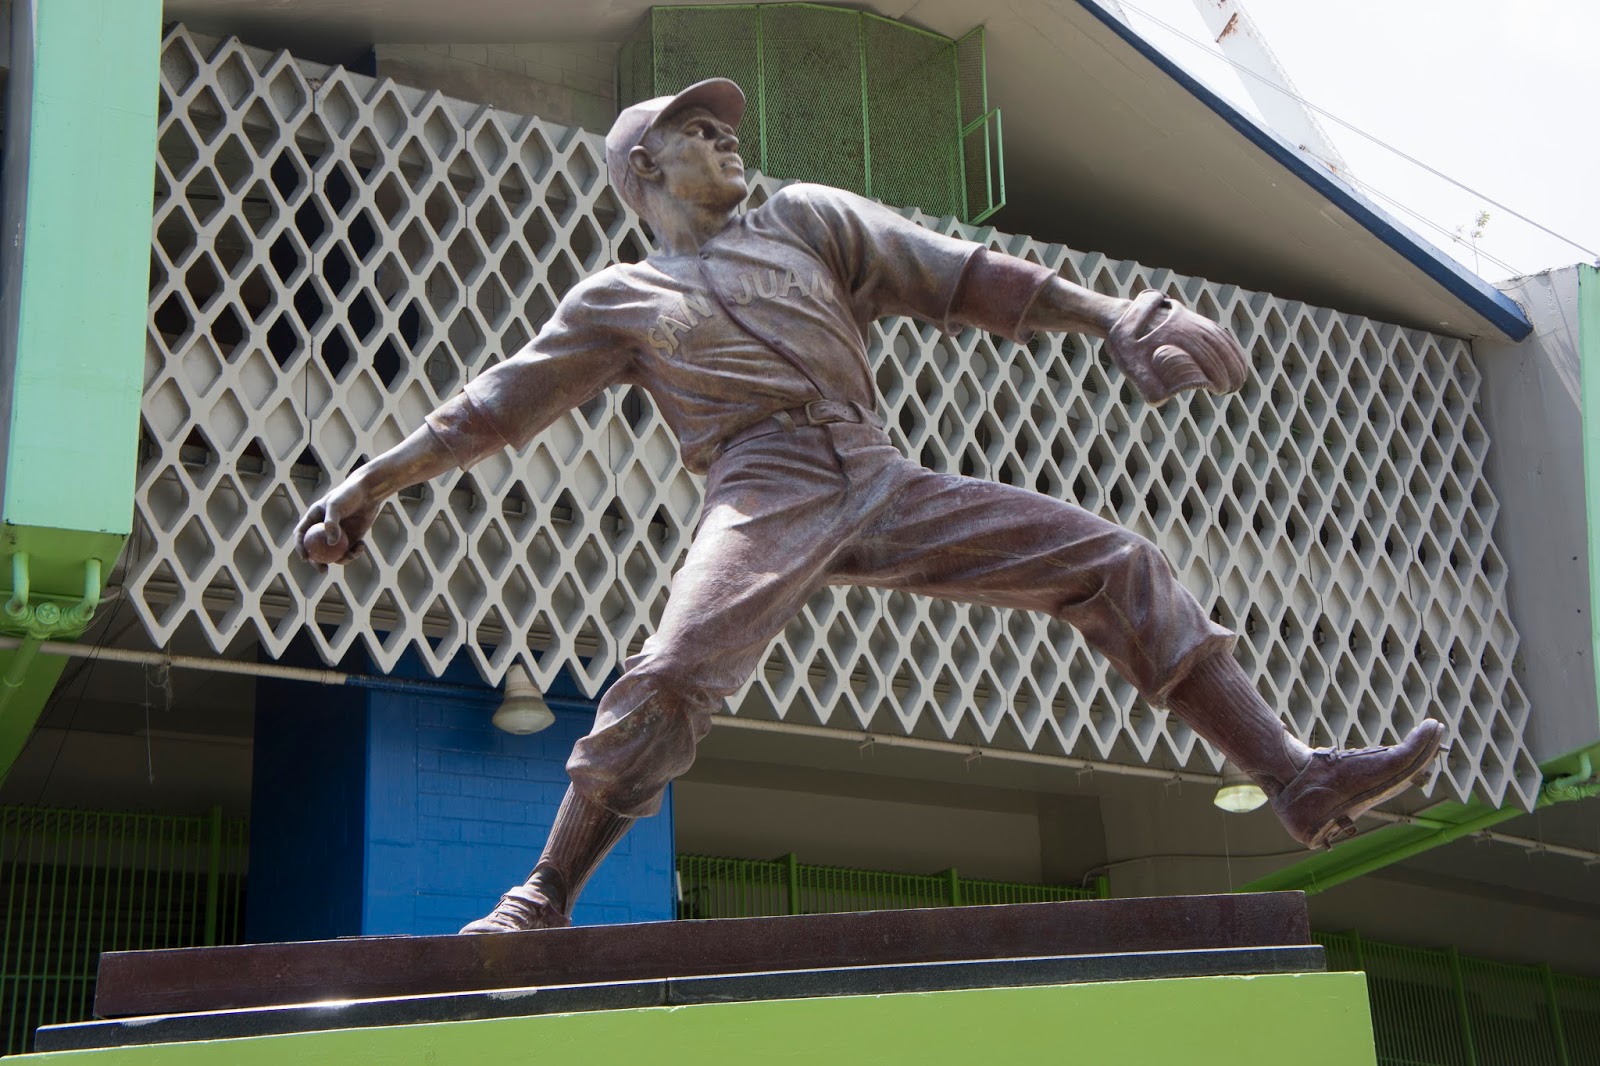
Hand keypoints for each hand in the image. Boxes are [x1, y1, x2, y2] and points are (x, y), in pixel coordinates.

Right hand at [293, 472, 381, 570]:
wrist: (368, 492)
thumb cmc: (348, 495)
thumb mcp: (335, 506)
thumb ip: (331, 524)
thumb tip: (330, 544)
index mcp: (313, 519)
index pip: (301, 535)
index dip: (300, 548)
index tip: (305, 558)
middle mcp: (323, 529)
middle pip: (316, 550)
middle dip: (318, 563)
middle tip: (323, 570)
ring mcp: (337, 535)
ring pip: (334, 554)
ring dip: (342, 559)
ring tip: (352, 554)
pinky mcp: (351, 538)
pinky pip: (349, 551)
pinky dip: (354, 552)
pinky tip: (361, 546)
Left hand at [1103, 290, 1247, 404]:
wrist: (1121, 317)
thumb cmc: (1126, 345)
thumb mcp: (1130, 365)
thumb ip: (1145, 383)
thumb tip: (1161, 400)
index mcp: (1175, 334)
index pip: (1203, 354)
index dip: (1215, 372)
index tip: (1221, 388)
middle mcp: (1187, 324)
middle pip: (1216, 346)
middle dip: (1229, 367)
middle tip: (1234, 387)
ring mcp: (1191, 320)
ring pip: (1220, 338)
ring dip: (1233, 357)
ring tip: (1241, 377)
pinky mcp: (1193, 320)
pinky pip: (1217, 331)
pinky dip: (1230, 344)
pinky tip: (1237, 357)